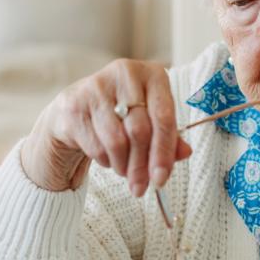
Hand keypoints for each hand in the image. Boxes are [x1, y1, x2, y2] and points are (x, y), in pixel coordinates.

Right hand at [22, 59, 191, 194]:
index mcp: (152, 73)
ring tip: (124, 169)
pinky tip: (106, 156)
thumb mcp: (150, 120)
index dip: (164, 151)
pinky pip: (96, 146)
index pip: (164, 116)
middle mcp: (125, 73)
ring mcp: (96, 86)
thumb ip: (170, 136)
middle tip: (141, 187)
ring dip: (122, 165)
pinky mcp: (74, 104)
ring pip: (117, 141)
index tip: (161, 179)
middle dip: (142, 166)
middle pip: (140, 131)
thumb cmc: (122, 114)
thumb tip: (185, 153)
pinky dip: (105, 160)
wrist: (76, 108)